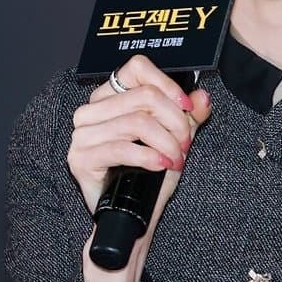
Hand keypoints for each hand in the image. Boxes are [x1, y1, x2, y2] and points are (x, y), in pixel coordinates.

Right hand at [68, 55, 211, 232]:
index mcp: (111, 95)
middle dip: (174, 121)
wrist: (134, 213)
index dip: (168, 85)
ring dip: (166, 142)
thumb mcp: (175, 138)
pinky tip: (161, 164)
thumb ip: (190, 115)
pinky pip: (121, 148)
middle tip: (185, 143)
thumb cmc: (150, 174)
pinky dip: (149, 156)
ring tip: (175, 157)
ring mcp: (82, 133)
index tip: (186, 107)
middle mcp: (93, 109)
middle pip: (145, 97)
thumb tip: (202, 97)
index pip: (138, 68)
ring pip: (137, 122)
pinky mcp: (79, 158)